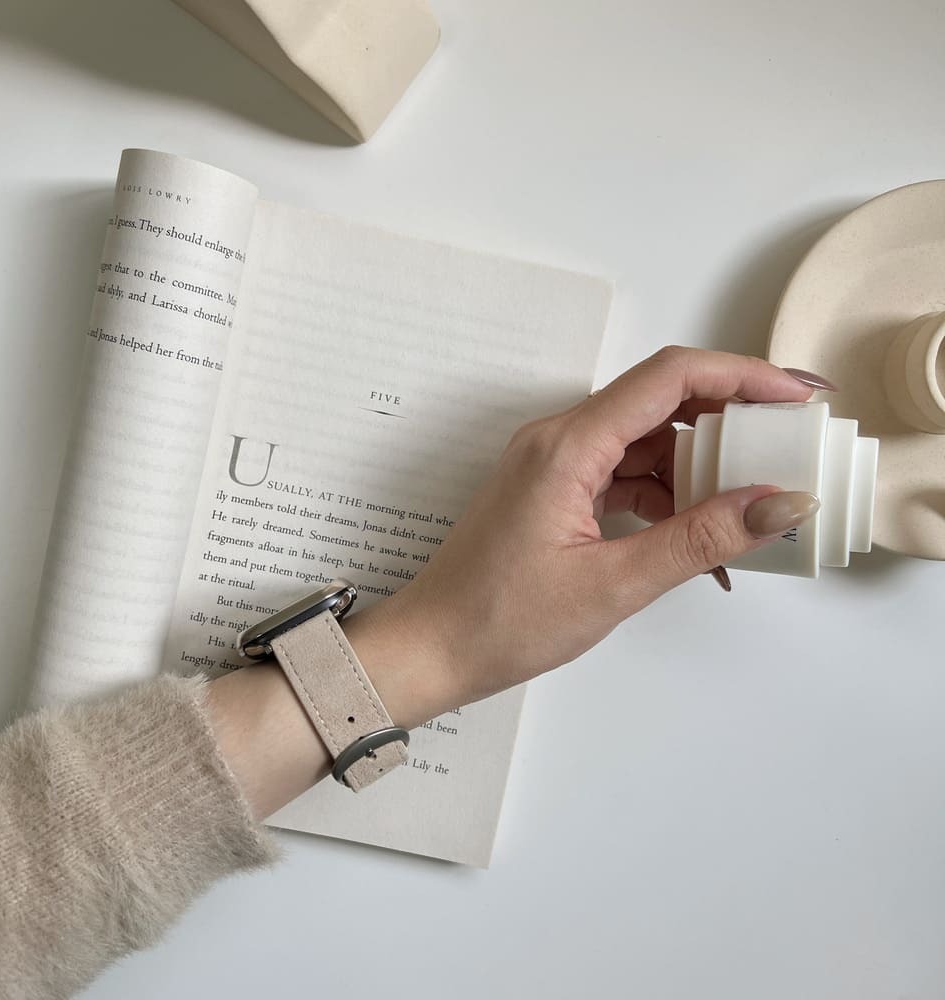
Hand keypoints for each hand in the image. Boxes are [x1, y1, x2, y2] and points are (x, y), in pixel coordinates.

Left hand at [350, 347, 822, 721]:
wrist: (432, 648)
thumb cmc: (500, 620)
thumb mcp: (614, 584)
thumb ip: (700, 539)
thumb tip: (779, 504)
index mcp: (566, 446)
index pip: (670, 377)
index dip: (743, 376)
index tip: (800, 398)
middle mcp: (559, 440)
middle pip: (662, 399)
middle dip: (732, 418)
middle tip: (790, 448)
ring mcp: (555, 464)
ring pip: (648, 439)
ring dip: (702, 466)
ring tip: (751, 506)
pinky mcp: (556, 490)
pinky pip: (626, 473)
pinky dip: (668, 496)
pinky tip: (698, 535)